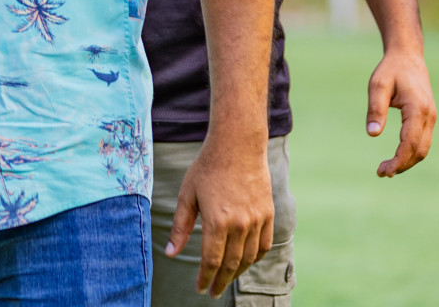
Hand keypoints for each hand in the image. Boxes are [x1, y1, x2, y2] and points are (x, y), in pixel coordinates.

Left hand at [167, 133, 273, 297]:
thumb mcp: (187, 196)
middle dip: (220, 281)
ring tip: (225, 278)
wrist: (237, 146)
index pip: (212, 261)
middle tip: (212, 292)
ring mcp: (257, 220)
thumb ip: (180, 228)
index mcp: (217, 221)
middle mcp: (240, 224)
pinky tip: (244, 261)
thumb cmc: (207, 168)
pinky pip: (264, 245)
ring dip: (237, 272)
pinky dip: (254, 258)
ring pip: (249, 258)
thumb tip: (170, 254)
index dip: (205, 278)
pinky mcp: (268, 214)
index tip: (200, 288)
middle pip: (231, 264)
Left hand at [366, 46, 436, 175]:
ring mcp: (431, 118)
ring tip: (386, 169)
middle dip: (402, 165)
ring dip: (407, 161)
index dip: (398, 160)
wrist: (407, 57)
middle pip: (419, 150)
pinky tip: (397, 157)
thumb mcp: (377, 86)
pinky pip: (423, 141)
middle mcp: (429, 116)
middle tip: (381, 173)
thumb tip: (372, 134)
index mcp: (417, 109)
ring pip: (423, 148)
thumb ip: (375, 109)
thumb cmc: (390, 71)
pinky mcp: (428, 118)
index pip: (410, 142)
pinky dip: (411, 152)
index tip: (383, 171)